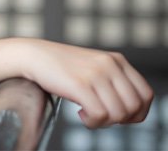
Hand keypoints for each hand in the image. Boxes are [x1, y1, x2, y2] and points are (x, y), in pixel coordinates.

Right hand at [15, 39, 153, 127]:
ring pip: (118, 114)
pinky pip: (100, 115)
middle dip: (120, 119)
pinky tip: (80, 112)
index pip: (145, 94)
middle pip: (134, 107)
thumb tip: (129, 111)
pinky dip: (92, 122)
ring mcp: (96, 74)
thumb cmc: (61, 66)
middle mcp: (110, 65)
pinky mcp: (81, 85)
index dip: (137, 112)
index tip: (120, 116)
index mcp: (116, 60)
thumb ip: (113, 81)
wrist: (33, 55)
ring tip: (87, 113)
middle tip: (100, 115)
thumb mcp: (94, 66)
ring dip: (103, 122)